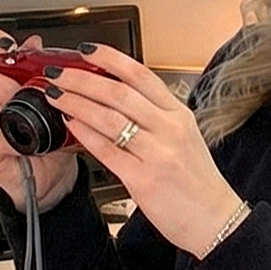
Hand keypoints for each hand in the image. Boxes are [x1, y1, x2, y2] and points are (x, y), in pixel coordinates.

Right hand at [0, 31, 81, 211]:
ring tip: (30, 118)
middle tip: (22, 91)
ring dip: (7, 111)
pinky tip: (27, 142)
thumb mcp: (55, 96)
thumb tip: (37, 43)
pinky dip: (11, 139)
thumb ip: (43, 69)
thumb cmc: (51, 131)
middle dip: (1, 82)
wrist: (52, 170)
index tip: (7, 46)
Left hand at [42, 44, 249, 257]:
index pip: (141, 75)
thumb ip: (156, 117)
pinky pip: (106, 150)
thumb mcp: (184, 138)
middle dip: (82, 79)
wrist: (215, 219)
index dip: (110, 58)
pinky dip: (84, 134)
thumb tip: (119, 98)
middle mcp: (170, 129)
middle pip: (119, 92)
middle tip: (58, 72)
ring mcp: (158, 153)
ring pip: (108, 117)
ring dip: (76, 103)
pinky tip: (70, 125)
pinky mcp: (143, 179)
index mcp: (179, 114)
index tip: (87, 50)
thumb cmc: (197, 182)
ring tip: (56, 95)